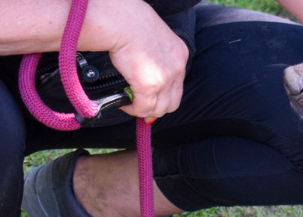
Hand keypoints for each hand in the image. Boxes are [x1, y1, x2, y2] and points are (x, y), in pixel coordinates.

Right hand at [90, 0, 187, 118]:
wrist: (122, 21)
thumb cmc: (130, 22)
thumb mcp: (153, 37)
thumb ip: (154, 54)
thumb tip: (142, 68)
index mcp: (180, 55)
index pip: (177, 84)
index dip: (164, 95)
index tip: (152, 98)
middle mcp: (177, 69)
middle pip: (172, 103)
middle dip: (157, 108)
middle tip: (141, 106)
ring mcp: (166, 79)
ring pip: (159, 109)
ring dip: (144, 110)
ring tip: (130, 103)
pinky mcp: (150, 86)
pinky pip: (143, 108)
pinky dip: (133, 109)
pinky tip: (123, 103)